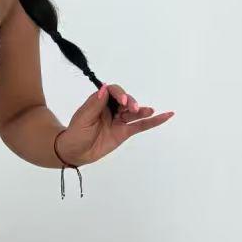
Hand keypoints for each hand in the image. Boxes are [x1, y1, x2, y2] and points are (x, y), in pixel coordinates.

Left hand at [57, 83, 174, 167]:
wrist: (75, 152)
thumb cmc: (76, 134)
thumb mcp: (83, 118)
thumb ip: (95, 104)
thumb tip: (105, 89)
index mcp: (100, 101)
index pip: (112, 91)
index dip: (119, 94)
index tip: (122, 100)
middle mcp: (111, 108)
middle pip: (126, 100)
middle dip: (131, 103)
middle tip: (131, 108)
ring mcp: (119, 120)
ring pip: (134, 112)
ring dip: (141, 110)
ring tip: (149, 111)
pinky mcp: (124, 132)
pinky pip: (140, 125)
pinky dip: (153, 121)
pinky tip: (166, 115)